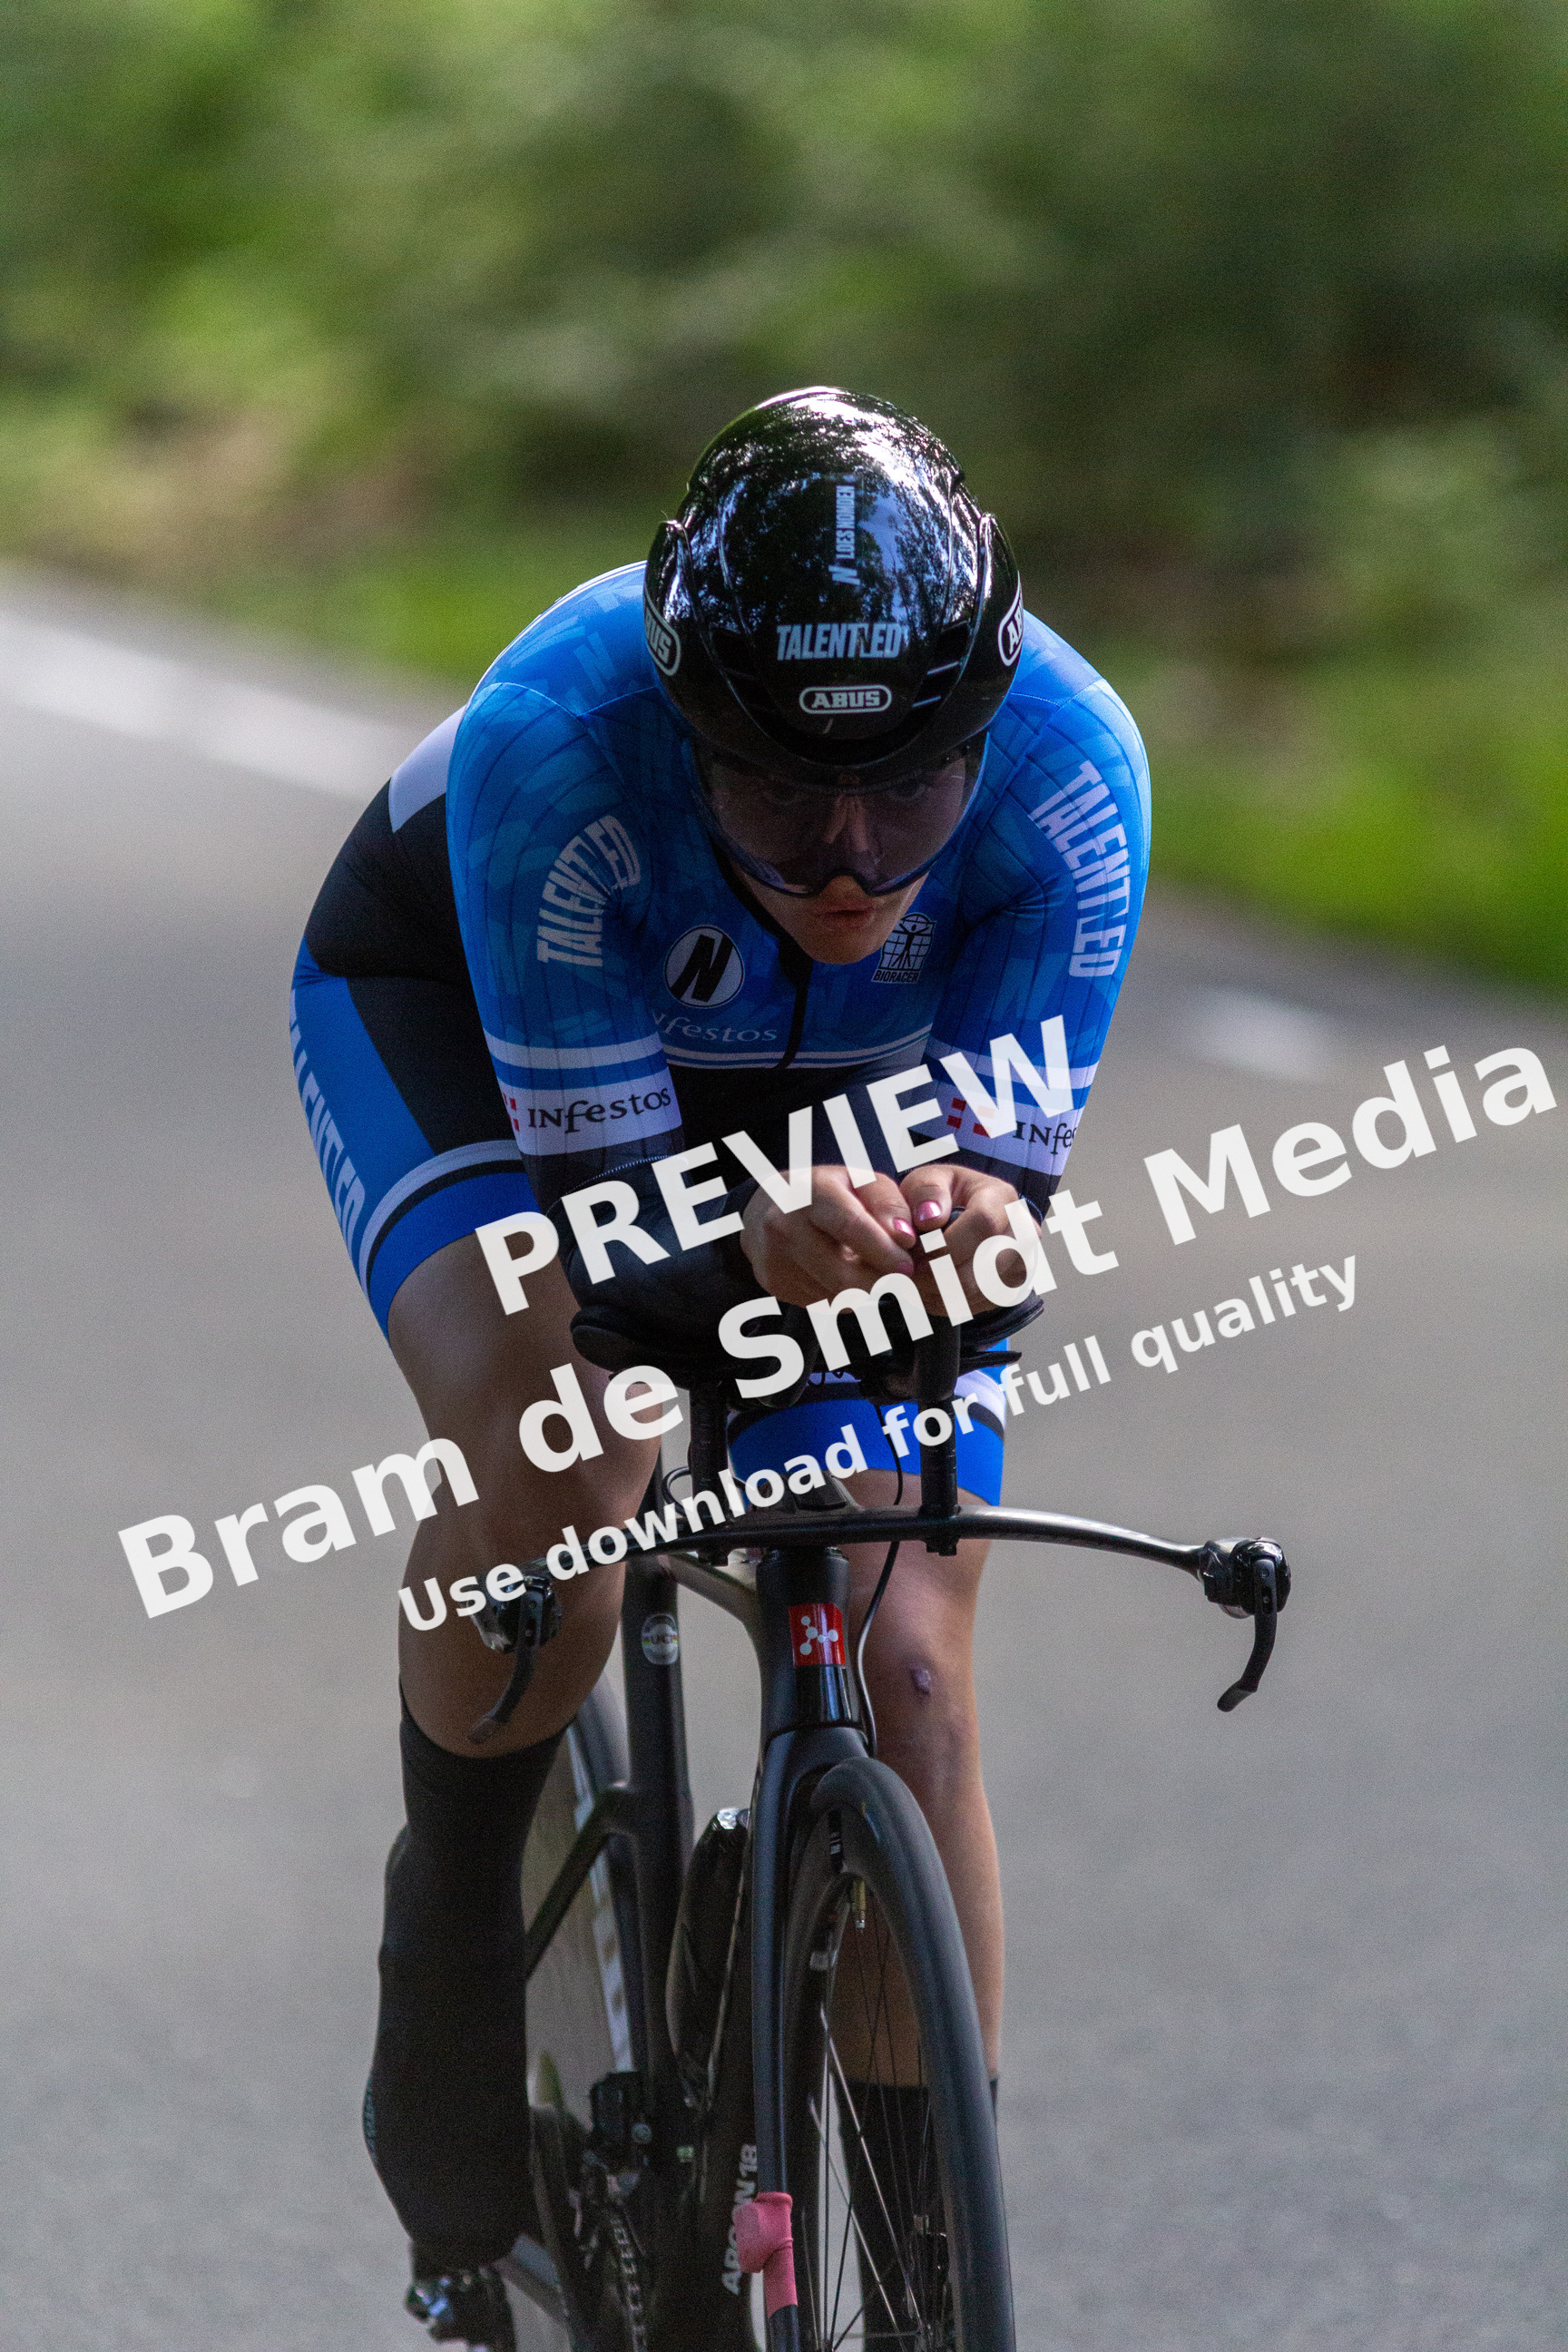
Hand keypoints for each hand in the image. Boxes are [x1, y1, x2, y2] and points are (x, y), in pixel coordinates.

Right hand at [739, 1166, 918, 1307]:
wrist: (767, 1210)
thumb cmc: (826, 1193)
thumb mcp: (860, 1182)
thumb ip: (888, 1203)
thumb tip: (905, 1238)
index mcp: (810, 1192)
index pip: (850, 1226)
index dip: (884, 1251)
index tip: (907, 1266)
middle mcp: (784, 1225)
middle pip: (842, 1274)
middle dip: (879, 1282)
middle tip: (899, 1278)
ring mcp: (775, 1258)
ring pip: (836, 1295)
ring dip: (865, 1290)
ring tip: (873, 1272)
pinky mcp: (774, 1283)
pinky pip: (823, 1302)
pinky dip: (844, 1295)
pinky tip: (846, 1276)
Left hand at [896, 1163, 1023, 1317]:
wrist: (960, 1217)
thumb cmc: (942, 1197)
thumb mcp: (927, 1180)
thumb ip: (925, 1191)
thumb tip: (930, 1218)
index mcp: (1002, 1197)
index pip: (984, 1224)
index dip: (946, 1245)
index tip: (916, 1253)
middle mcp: (1021, 1231)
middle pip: (983, 1268)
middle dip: (938, 1274)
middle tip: (909, 1270)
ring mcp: (1021, 1263)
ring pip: (978, 1292)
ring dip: (938, 1291)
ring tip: (914, 1276)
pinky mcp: (1010, 1289)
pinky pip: (974, 1306)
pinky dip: (943, 1302)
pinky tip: (927, 1286)